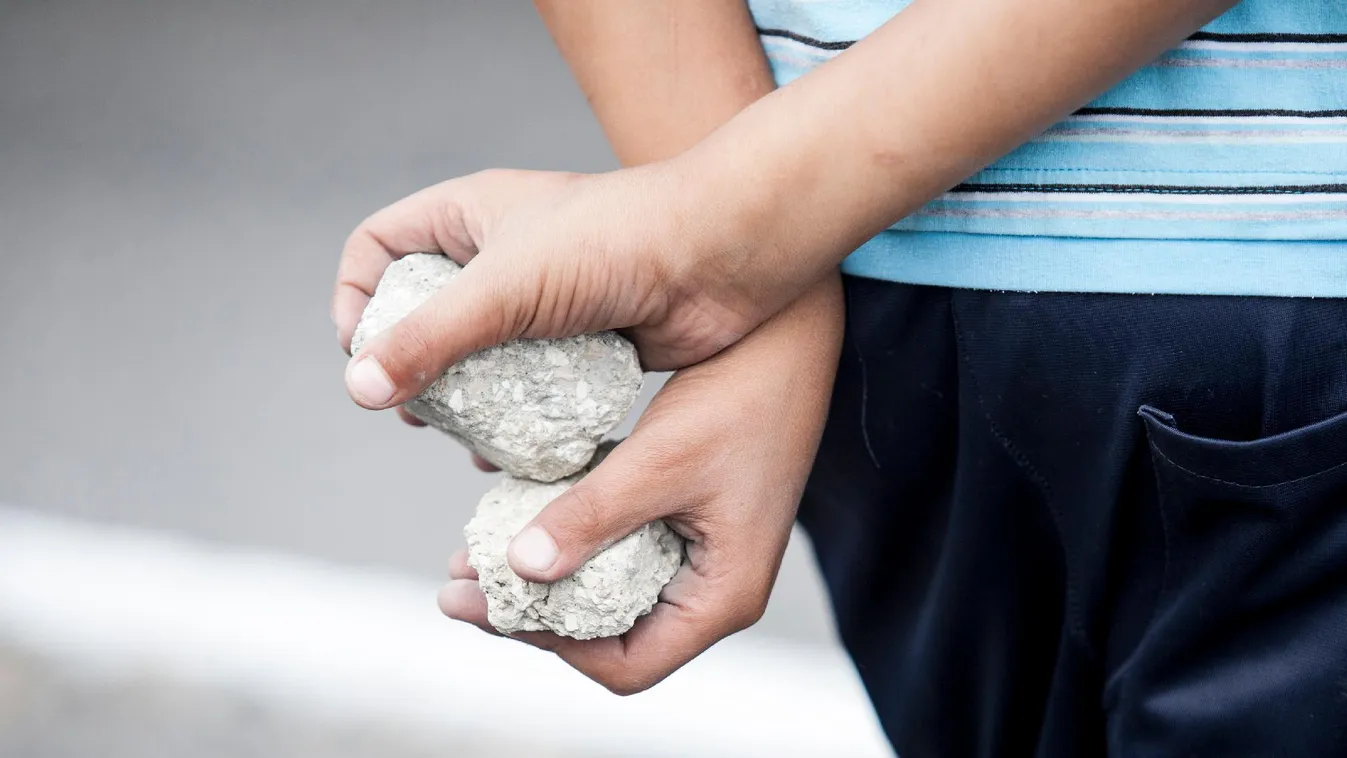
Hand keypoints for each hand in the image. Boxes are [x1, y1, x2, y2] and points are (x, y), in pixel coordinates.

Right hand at [331, 165, 817, 410]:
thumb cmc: (618, 245)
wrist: (725, 260)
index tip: (364, 351)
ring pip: (473, 355)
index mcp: (471, 214)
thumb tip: (360, 389)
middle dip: (407, 364)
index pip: (377, 246)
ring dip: (459, 400)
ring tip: (460, 436)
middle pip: (419, 311)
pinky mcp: (579, 344)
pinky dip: (511, 417)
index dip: (355, 297)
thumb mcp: (509, 288)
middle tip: (413, 409)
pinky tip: (511, 449)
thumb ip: (430, 337)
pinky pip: (525, 385)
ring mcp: (543, 302)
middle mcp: (502, 255)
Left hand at [438, 275, 843, 693]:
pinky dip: (569, 537)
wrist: (792, 335)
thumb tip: (519, 566)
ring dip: (543, 575)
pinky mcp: (685, 515)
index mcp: (722, 595)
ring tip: (473, 553)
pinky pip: (619, 547)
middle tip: (461, 585)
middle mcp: (713, 586)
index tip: (489, 606)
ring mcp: (701, 552)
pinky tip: (518, 513)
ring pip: (608, 590)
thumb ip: (592, 517)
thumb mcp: (659, 459)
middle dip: (532, 612)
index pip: (626, 662)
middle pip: (610, 633)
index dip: (550, 645)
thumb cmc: (745, 396)